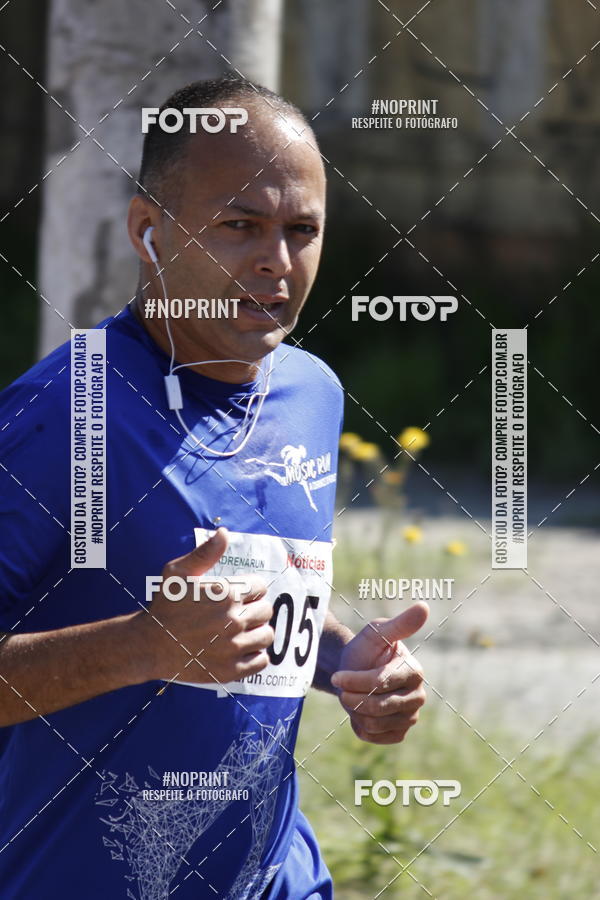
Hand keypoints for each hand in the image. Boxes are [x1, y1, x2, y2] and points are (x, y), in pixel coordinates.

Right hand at [133, 527, 273, 684]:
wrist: (149, 645)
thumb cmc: (165, 606)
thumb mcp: (178, 572)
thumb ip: (205, 553)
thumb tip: (224, 533)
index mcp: (226, 594)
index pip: (260, 586)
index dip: (251, 588)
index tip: (239, 594)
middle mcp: (234, 620)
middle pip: (266, 611)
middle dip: (255, 609)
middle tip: (239, 613)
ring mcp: (233, 647)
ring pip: (267, 636)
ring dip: (257, 631)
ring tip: (242, 630)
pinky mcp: (230, 670)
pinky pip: (261, 661)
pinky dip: (255, 655)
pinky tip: (241, 648)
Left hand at [331, 603, 427, 744]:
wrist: (354, 671)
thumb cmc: (366, 649)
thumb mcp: (378, 633)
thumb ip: (400, 624)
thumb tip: (424, 606)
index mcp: (415, 672)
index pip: (381, 683)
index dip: (355, 681)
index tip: (337, 677)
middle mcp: (417, 697)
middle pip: (378, 706)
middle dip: (352, 697)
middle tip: (342, 687)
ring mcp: (410, 717)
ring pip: (374, 723)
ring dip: (354, 710)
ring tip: (353, 696)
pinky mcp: (399, 733)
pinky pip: (373, 736)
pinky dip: (359, 724)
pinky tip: (360, 710)